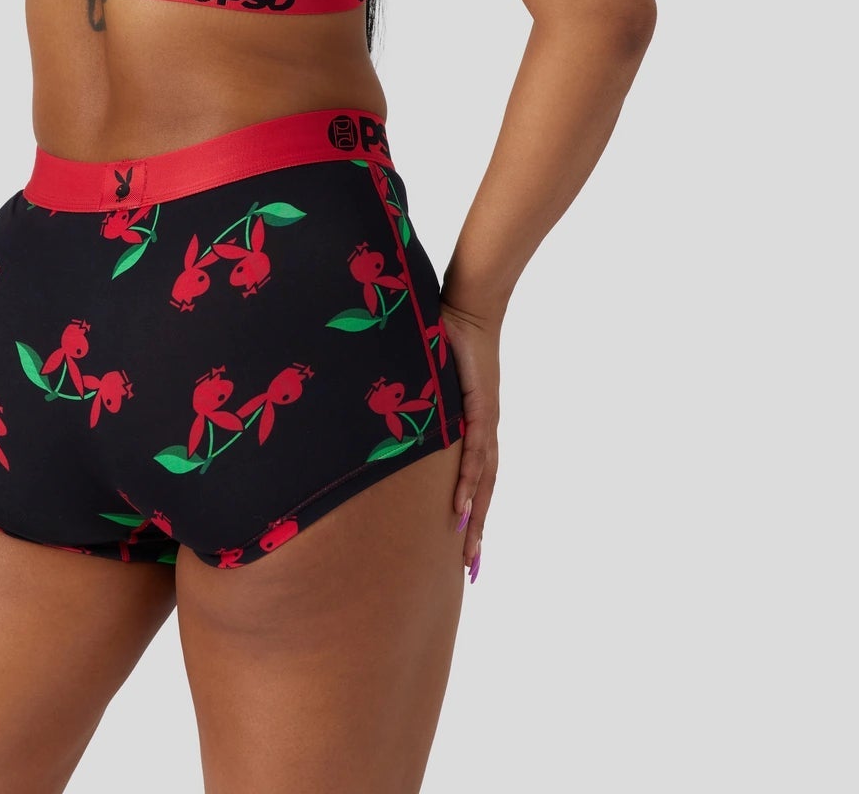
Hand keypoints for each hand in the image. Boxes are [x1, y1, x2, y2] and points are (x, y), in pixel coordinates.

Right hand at [440, 297, 500, 580]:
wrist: (466, 306)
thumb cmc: (446, 336)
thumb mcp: (428, 379)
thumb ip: (417, 399)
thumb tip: (389, 412)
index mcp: (474, 424)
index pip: (478, 476)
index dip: (474, 509)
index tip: (466, 544)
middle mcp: (485, 428)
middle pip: (485, 488)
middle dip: (477, 529)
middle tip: (471, 568)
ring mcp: (485, 419)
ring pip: (484, 479)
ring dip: (475, 515)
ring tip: (465, 548)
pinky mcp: (480, 406)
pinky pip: (474, 452)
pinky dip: (469, 481)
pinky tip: (461, 506)